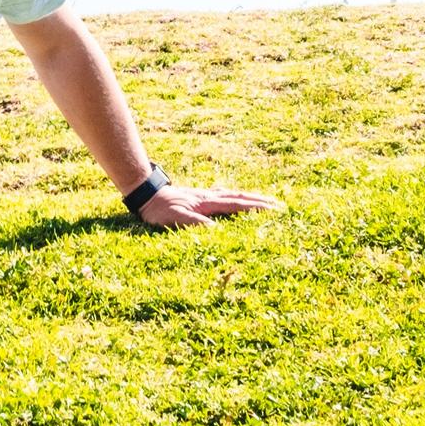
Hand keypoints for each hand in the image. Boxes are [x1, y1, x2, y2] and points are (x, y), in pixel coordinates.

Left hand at [132, 183, 283, 230]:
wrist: (146, 195)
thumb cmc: (159, 210)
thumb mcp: (175, 219)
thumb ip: (195, 224)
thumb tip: (216, 230)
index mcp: (207, 202)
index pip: (236, 205)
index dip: (255, 208)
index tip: (273, 209)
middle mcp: (209, 196)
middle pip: (239, 197)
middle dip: (259, 200)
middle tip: (278, 204)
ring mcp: (205, 195)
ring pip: (233, 195)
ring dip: (250, 198)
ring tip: (264, 201)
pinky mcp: (200, 197)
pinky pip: (224, 196)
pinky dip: (236, 198)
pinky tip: (236, 199)